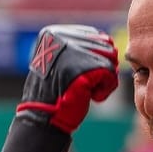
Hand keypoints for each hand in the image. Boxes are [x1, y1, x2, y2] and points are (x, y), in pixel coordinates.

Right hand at [0, 25, 119, 151]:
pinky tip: (91, 97)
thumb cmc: (55, 93)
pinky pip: (111, 74)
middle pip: (106, 46)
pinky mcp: (85, 68)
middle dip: (103, 69)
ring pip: (110, 59)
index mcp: (55, 33)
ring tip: (88, 91)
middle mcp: (63, 38)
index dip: (98, 58)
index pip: (95, 35)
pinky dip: (105, 90)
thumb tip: (110, 41)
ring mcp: (74, 52)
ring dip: (104, 79)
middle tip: (88, 86)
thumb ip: (80, 49)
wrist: (42, 118)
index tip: (84, 77)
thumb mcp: (63, 62)